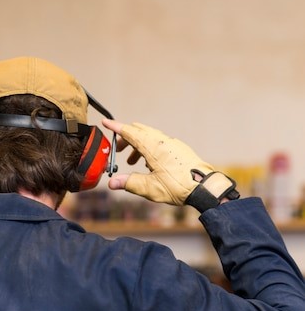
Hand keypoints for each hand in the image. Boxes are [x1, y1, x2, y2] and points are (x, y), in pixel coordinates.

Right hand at [101, 119, 237, 210]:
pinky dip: (149, 147)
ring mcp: (172, 143)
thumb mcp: (149, 187)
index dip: (115, 127)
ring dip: (137, 145)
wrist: (205, 187)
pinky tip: (150, 163)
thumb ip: (128, 183)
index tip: (106, 122)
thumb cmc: (178, 186)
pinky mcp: (179, 149)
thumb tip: (112, 183)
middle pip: (138, 131)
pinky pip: (159, 141)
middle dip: (125, 138)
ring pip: (149, 136)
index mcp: (152, 147)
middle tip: (117, 150)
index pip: (129, 132)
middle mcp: (162, 141)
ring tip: (132, 162)